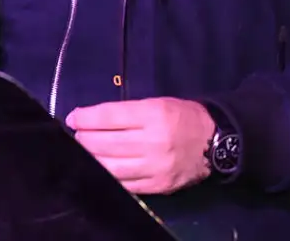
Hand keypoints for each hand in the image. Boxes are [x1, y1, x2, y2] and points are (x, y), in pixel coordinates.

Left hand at [66, 97, 215, 194]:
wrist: (215, 142)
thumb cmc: (183, 117)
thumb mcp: (158, 103)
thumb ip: (128, 112)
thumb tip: (93, 120)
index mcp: (154, 114)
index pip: (110, 116)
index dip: (87, 118)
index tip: (73, 118)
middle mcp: (153, 141)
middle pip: (106, 142)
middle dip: (84, 138)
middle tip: (76, 135)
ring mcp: (154, 167)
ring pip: (110, 166)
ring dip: (91, 158)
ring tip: (84, 151)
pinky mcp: (157, 186)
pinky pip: (124, 184)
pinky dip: (107, 176)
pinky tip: (100, 168)